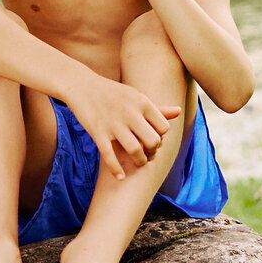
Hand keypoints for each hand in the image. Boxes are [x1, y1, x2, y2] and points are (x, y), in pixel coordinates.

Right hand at [65, 73, 181, 179]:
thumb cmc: (113, 94)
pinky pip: (109, 156)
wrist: (82, 86)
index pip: (163, 128)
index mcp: (142, 103)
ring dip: (139, 161)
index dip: (161, 137)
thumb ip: (157, 108)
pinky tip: (121, 176)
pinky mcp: (97, 132)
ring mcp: (113, 123)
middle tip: (148, 154)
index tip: (153, 140)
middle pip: (152, 141)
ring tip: (138, 162)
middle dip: (153, 152)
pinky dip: (116, 169)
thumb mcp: (137, 97)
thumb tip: (179, 112)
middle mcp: (130, 113)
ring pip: (134, 150)